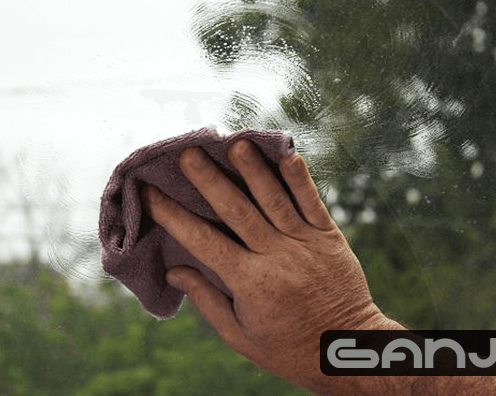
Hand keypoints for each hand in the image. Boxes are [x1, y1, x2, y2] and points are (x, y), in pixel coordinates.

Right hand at [142, 139, 398, 392]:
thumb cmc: (285, 347)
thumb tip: (174, 270)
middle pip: (237, 210)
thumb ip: (207, 299)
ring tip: (235, 144)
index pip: (203, 241)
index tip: (150, 194)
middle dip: (209, 180)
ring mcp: (305, 244)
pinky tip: (289, 155)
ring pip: (275, 199)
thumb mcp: (238, 335)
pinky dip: (301, 179)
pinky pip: (313, 203)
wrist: (345, 353)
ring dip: (254, 170)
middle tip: (187, 154)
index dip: (173, 216)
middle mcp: (276, 257)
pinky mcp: (329, 238)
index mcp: (249, 282)